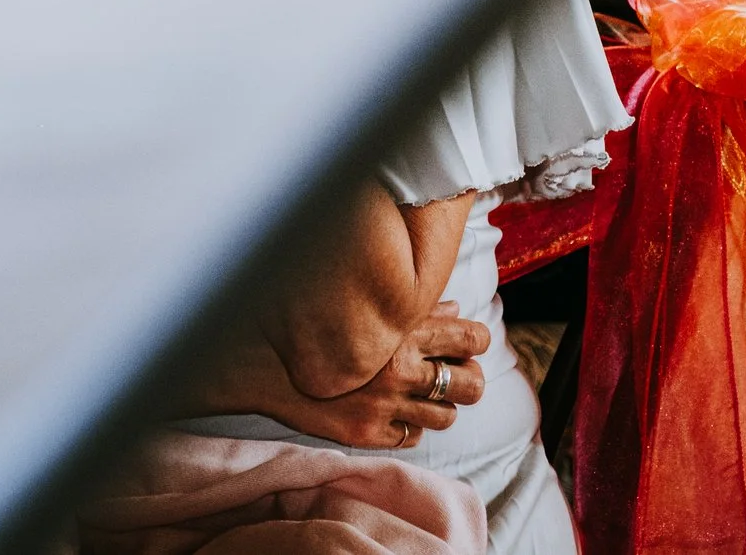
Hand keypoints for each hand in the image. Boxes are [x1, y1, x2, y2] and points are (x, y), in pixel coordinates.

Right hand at [274, 304, 487, 449]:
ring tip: (423, 396)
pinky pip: (412, 437)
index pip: (470, 338)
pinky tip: (394, 411)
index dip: (476, 342)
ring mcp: (384, 406)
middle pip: (471, 385)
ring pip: (446, 417)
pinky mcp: (368, 434)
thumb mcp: (370, 308)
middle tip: (457, 377)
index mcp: (403, 333)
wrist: (268, 364)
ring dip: (440, 407)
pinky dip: (409, 426)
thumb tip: (457, 308)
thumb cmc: (323, 327)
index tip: (470, 345)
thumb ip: (417, 309)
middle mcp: (399, 371)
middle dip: (470, 381)